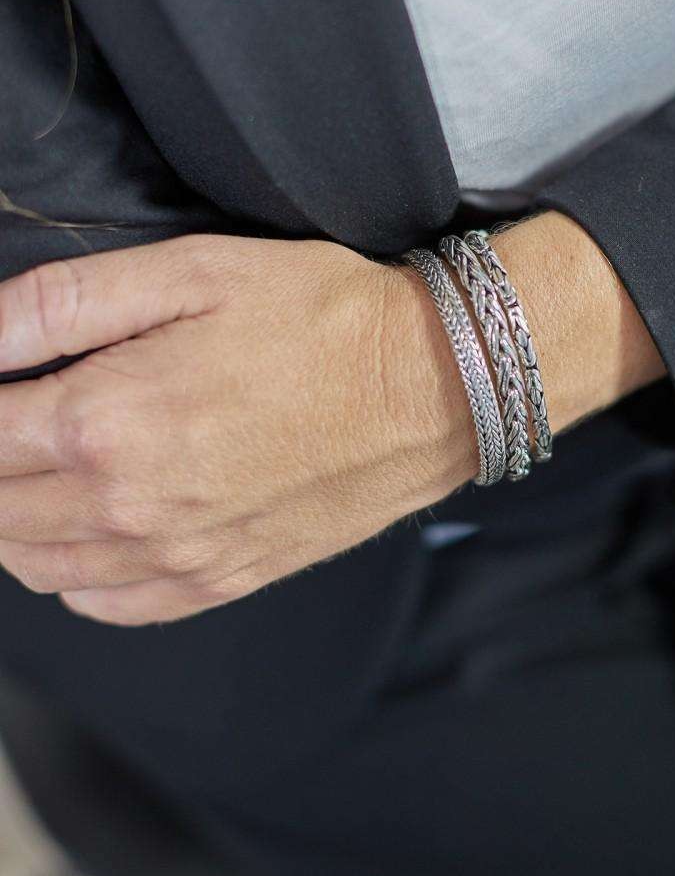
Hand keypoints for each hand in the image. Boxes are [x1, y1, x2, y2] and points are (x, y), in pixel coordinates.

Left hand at [0, 234, 477, 625]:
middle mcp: (126, 507)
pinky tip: (85, 530)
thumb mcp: (190, 270)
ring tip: (34, 467)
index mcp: (104, 422)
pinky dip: (71, 576)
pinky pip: (106, 605)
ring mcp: (175, 556)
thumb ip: (63, 303)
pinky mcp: (220, 580)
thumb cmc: (319, 317)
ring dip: (14, 519)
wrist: (432, 386)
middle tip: (16, 420)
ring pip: (35, 564)